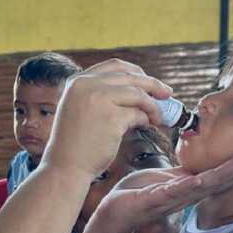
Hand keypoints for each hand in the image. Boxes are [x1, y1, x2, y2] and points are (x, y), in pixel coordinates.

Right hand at [43, 59, 172, 179]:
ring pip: (138, 93)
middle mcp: (86, 85)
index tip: (150, 82)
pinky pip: (138, 113)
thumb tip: (138, 89)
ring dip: (153, 105)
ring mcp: (98, 99)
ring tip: (157, 117)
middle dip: (153, 84)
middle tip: (167, 94)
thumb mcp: (79, 108)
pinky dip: (146, 119)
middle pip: (130, 76)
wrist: (65, 167)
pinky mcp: (111, 118)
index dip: (137, 72)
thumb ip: (99, 95)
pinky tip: (147, 125)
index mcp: (77, 81)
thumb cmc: (75, 143)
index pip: (115, 66)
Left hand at [96, 147, 232, 232]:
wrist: (115, 210)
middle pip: (216, 182)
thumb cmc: (139, 193)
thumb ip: (183, 173)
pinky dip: (190, 186)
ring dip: (223, 176)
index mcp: (187, 188)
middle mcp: (184, 196)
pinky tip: (203, 179)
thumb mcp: (166, 178)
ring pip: (202, 187)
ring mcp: (171, 199)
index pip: (216, 176)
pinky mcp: (154, 201)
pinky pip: (175, 192)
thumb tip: (199, 161)